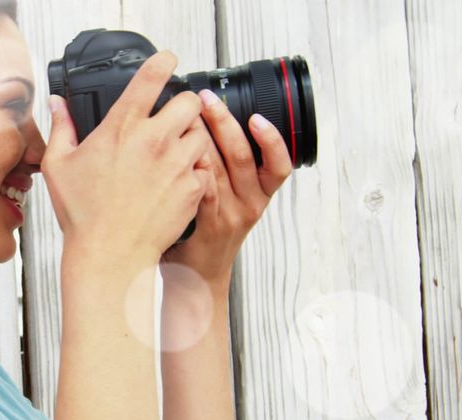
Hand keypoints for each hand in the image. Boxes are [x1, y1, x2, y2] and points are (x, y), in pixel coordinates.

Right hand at [41, 51, 209, 263]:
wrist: (109, 255)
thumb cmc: (83, 215)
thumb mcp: (58, 166)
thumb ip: (61, 128)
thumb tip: (57, 104)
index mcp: (122, 127)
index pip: (152, 77)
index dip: (164, 61)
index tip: (168, 61)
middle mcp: (154, 140)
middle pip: (190, 101)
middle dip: (184, 106)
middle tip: (173, 119)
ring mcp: (177, 164)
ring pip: (202, 134)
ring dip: (192, 139)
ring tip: (176, 153)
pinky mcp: (193, 188)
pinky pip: (205, 169)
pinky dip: (197, 172)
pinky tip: (178, 182)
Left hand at [159, 89, 293, 288]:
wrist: (196, 279)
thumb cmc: (205, 234)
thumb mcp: (227, 202)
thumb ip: (224, 170)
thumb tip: (208, 125)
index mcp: (259, 195)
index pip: (279, 164)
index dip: (272, 139)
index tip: (258, 115)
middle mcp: (250, 205)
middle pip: (244, 157)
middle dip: (225, 123)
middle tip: (208, 99)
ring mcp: (230, 216)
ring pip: (222, 170)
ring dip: (204, 139)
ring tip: (190, 116)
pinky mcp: (209, 226)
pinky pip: (204, 192)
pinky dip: (194, 170)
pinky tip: (183, 154)